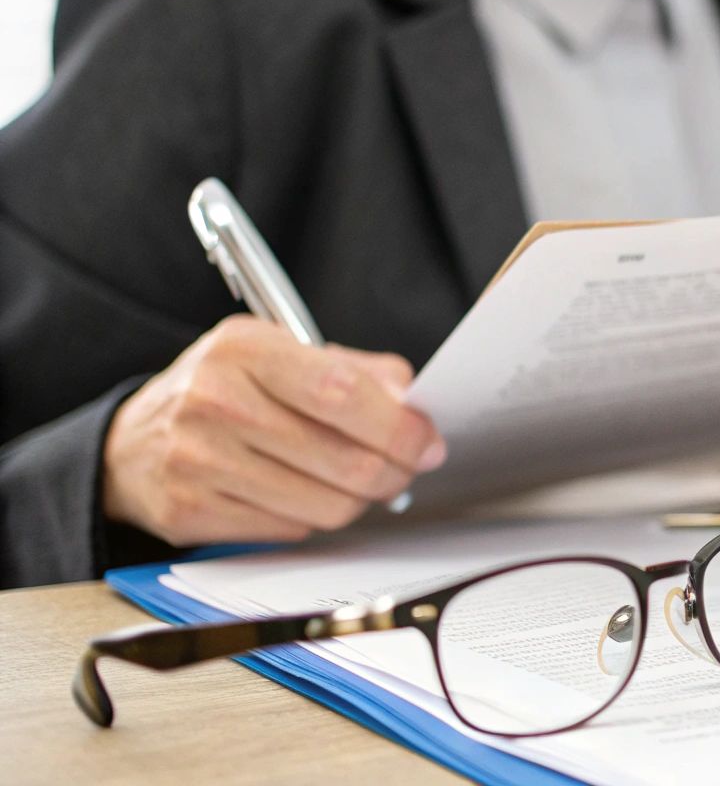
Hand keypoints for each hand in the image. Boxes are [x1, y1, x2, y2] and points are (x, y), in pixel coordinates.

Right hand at [103, 315, 444, 545]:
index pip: (343, 393)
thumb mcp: (279, 353)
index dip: (399, 426)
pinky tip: (305, 494)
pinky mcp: (191, 512)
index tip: (427, 441)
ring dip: (360, 500)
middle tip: (406, 469)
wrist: (133, 441)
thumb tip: (414, 404)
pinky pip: (291, 529)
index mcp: (245, 350)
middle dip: (394, 471)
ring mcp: (198, 461)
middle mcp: (215, 402)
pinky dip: (313, 517)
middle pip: (344, 460)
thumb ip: (354, 370)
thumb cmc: (226, 389)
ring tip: (360, 482)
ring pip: (326, 505)